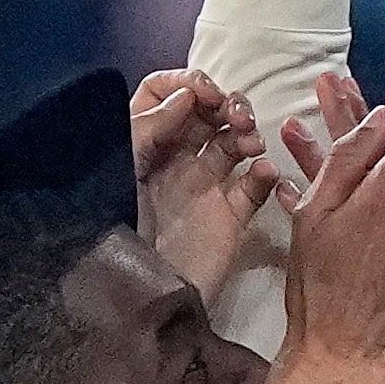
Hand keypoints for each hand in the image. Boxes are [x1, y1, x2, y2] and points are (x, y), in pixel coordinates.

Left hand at [131, 69, 278, 298]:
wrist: (139, 299)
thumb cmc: (119, 233)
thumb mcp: (120, 172)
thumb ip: (149, 128)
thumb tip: (188, 97)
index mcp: (142, 148)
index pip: (162, 95)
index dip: (186, 84)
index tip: (205, 95)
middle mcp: (172, 162)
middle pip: (205, 113)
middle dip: (226, 103)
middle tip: (235, 115)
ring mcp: (203, 189)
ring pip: (233, 141)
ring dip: (247, 130)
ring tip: (249, 142)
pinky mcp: (230, 218)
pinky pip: (256, 186)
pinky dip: (266, 173)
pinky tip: (262, 172)